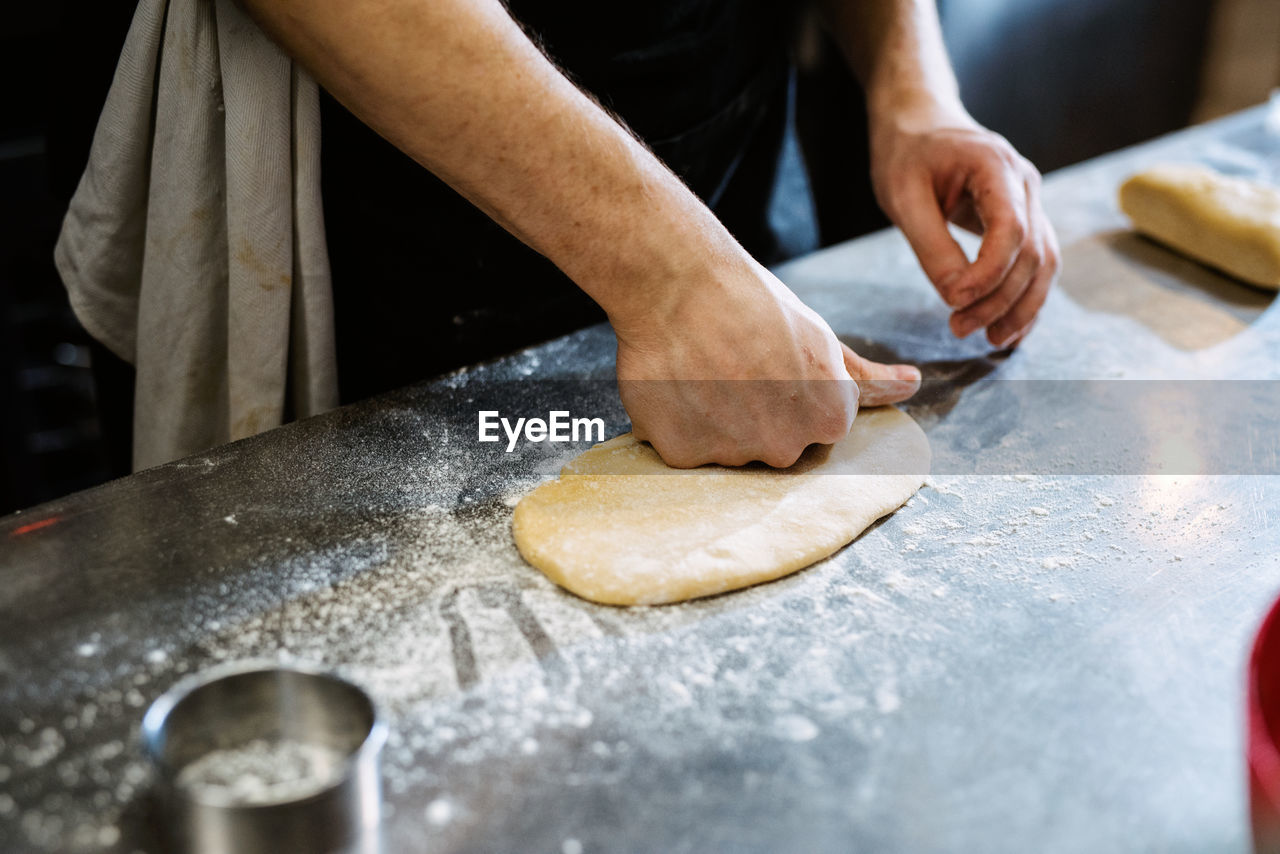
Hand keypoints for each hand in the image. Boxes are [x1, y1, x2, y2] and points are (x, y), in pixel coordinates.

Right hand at [613, 257, 919, 467]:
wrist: (677, 281)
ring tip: (698, 367)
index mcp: (828, 419)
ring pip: (725, 448)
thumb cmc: (753, 301)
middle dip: (752, 412)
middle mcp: (786, 446)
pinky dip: (676, 422)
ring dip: (712, 418)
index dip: (788, 392)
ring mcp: (732, 454)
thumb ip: (864, 377)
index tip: (768, 362)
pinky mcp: (682, 454)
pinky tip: (674, 381)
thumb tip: (913, 386)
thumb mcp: (819, 335)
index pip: (814, 426)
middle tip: (731, 363)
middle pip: (771, 443)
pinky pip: (683, 448)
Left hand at [869, 99, 1059, 348]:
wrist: (918, 122)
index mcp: (996, 166)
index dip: (987, 274)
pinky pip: (1036, 263)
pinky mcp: (1022, 219)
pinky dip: (1026, 298)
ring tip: (991, 340)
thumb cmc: (906, 153)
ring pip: (1044, 263)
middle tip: (959, 329)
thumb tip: (955, 297)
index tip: (954, 302)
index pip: (1011, 230)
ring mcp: (1030, 201)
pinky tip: (1008, 328)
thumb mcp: (903, 195)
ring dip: (1022, 306)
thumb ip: (930, 246)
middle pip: (1032, 253)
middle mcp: (1025, 182)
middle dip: (1000, 299)